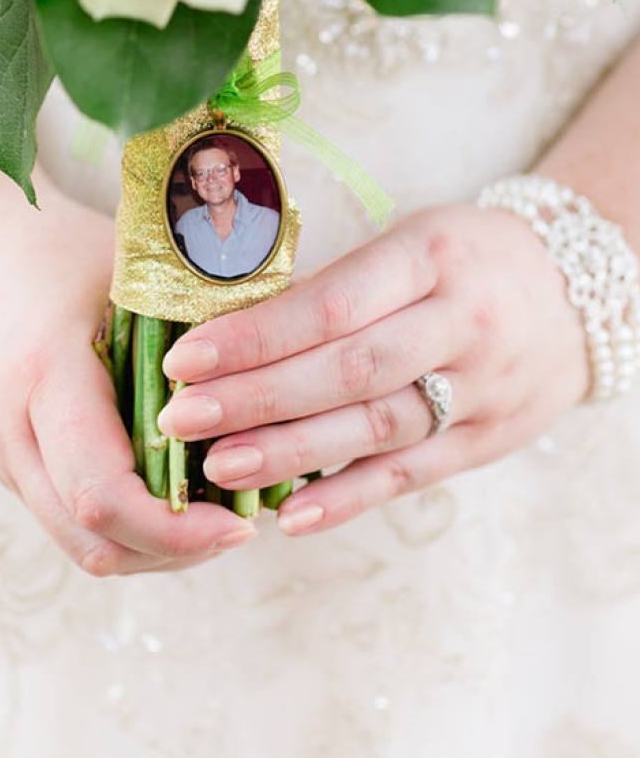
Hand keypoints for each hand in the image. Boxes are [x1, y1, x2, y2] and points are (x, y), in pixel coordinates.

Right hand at [0, 176, 256, 574]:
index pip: (105, 494)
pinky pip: (67, 518)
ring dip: (152, 547)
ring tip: (215, 512)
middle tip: (241, 523)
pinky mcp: (7, 462)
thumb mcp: (128, 269)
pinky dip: (124, 523)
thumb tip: (292, 342)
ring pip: (80, 543)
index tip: (242, 520)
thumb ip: (199, 313)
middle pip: (94, 540)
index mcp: (45, 375)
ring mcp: (2, 455)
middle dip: (176, 550)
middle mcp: (13, 430)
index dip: (178, 528)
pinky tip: (171, 490)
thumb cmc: (50, 246)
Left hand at [159, 200, 589, 535]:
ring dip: (290, 453)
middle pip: (348, 370)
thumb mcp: (411, 242)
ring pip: (376, 428)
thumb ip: (336, 284)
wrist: (576, 292)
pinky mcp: (489, 439)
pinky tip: (290, 515)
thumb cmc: (467, 257)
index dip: (256, 336)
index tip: (186, 359)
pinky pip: (412, 474)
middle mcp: (462, 322)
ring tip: (219, 467)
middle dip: (256, 398)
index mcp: (432, 256)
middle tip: (181, 420)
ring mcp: (482, 388)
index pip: (334, 303)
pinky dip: (348, 497)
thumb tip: (232, 322)